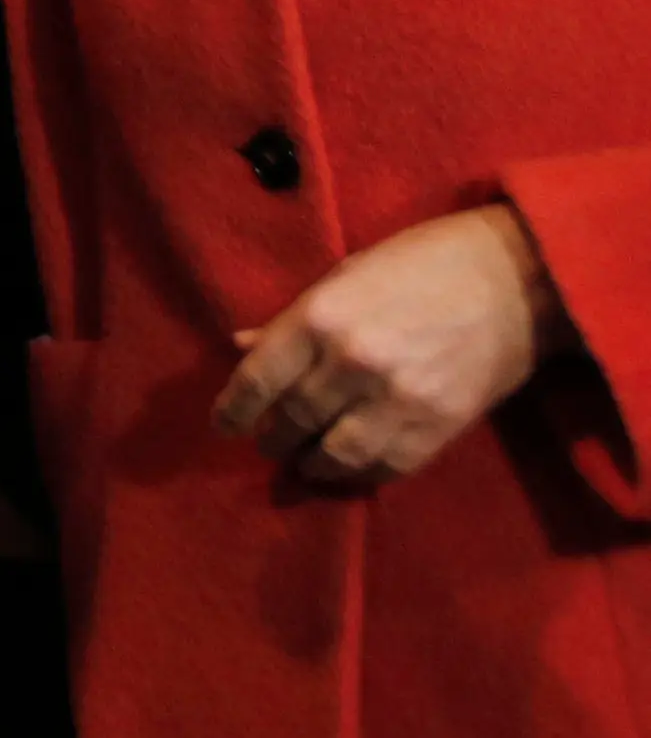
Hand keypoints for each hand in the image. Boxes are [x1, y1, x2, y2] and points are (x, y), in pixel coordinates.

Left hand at [215, 206, 562, 484]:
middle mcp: (352, 363)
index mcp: (321, 317)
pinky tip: (347, 467)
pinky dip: (359, 474)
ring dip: (311, 464)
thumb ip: (291, 320)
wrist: (514, 280)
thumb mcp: (343, 276)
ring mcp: (398, 399)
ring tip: (303, 461)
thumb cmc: (420, 264)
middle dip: (273, 438)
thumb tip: (241, 346)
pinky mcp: (438, 427)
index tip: (223, 426)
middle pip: (293, 421)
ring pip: (335, 455)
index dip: (233, 410)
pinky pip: (386, 467)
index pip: (258, 379)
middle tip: (267, 442)